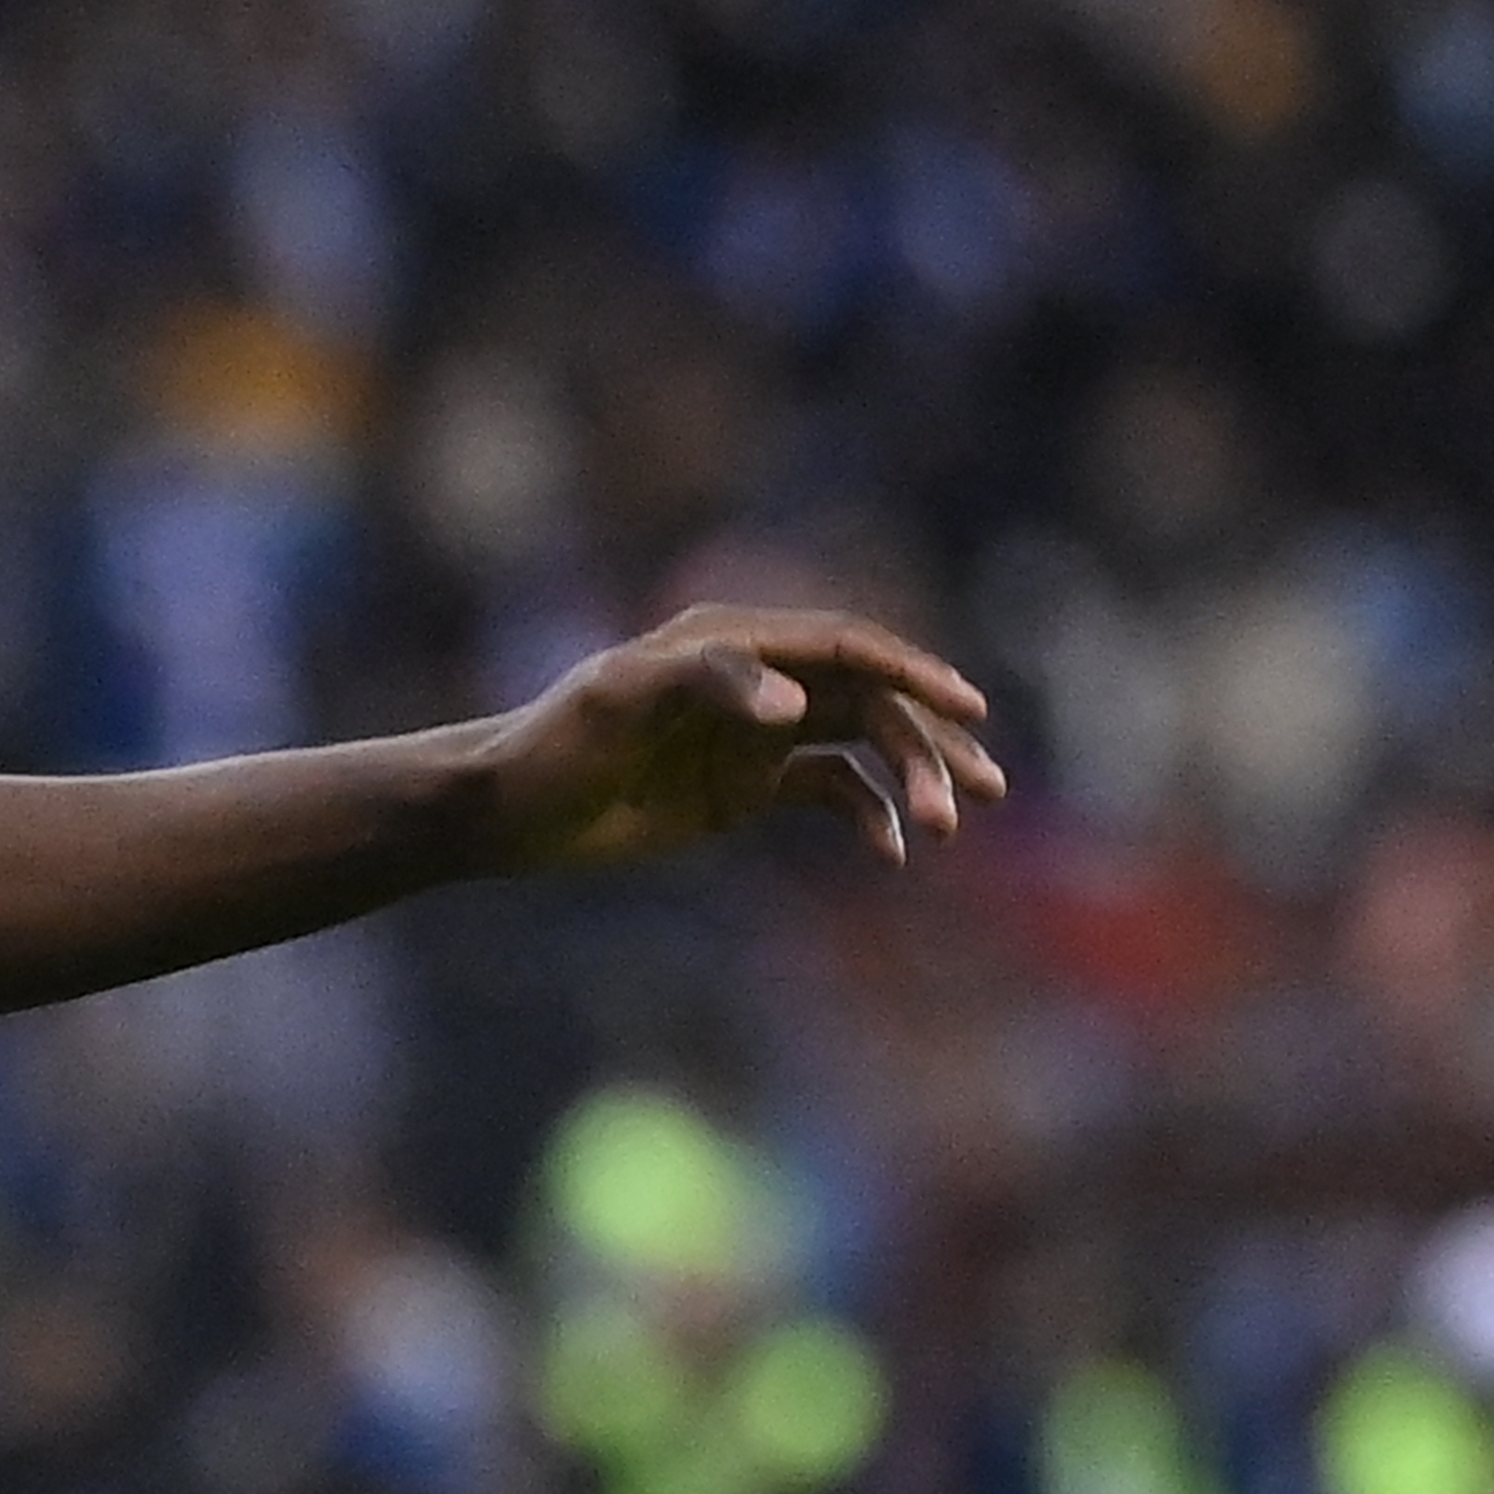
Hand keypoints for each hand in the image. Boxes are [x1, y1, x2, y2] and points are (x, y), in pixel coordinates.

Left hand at [458, 602, 1009, 875]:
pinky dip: (868, 816)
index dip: (913, 672)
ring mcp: (758, 734)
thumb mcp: (620, 701)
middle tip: (981, 793)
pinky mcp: (747, 785)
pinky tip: (893, 851)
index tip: (968, 708)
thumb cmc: (557, 741)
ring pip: (862, 748)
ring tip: (947, 827)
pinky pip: (830, 793)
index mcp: (735, 641)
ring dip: (911, 782)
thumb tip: (796, 705)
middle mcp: (759, 680)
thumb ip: (708, 683)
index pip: (846, 647)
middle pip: (871, 702)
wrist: (512, 809)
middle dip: (929, 743)